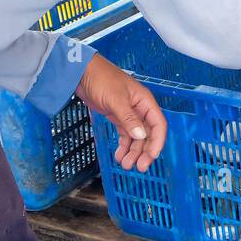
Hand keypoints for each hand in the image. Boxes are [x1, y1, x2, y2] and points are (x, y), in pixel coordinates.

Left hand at [76, 54, 166, 171]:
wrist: (82, 73)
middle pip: (148, 134)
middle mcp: (140, 109)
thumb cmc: (102, 80)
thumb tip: (141, 136)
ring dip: (133, 151)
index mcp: (145, 102)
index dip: (157, 142)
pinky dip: (123, 146)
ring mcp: (128, 114)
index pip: (158, 125)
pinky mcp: (116, 117)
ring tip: (125, 165)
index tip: (152, 157)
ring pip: (136, 137)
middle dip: (145, 151)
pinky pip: (124, 135)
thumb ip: (128, 118)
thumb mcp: (116, 100)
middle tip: (139, 167)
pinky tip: (119, 155)